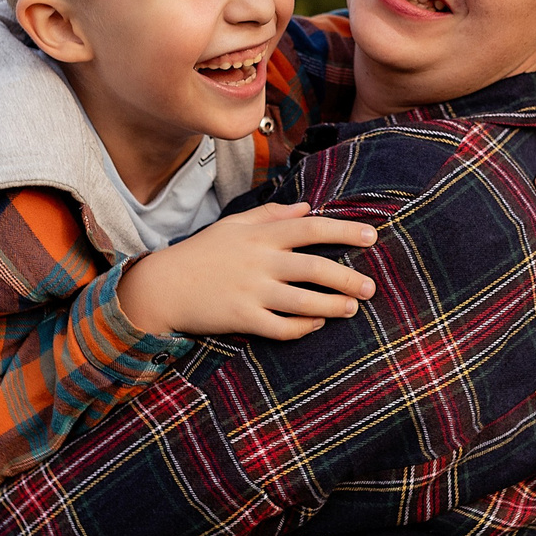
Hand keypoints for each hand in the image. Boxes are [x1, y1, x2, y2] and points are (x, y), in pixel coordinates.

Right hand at [117, 202, 377, 339]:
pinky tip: (317, 323)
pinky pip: (281, 328)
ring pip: (303, 301)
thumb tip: (307, 208)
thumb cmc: (202, 252)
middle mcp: (259, 262)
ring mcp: (251, 292)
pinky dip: (303, 327)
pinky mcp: (242, 319)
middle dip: (347, 278)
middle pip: (314, 268)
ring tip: (352, 308)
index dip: (344, 232)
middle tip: (371, 287)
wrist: (162, 285)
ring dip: (333, 306)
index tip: (373, 237)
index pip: (310, 228)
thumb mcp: (234, 225)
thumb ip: (272, 214)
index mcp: (260, 236)